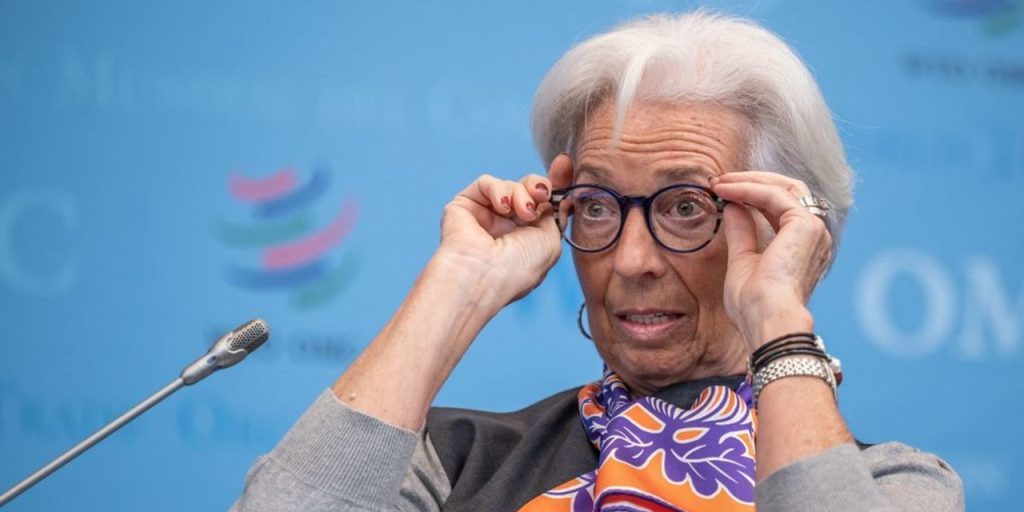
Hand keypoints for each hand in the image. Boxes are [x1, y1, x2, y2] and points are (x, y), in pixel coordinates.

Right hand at [436, 155, 572, 304]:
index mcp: (527, 238)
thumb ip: (556, 213)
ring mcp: (484, 216)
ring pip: (510, 185)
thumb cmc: (518, 268)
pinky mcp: (464, 206)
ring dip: (522, 193)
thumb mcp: (551, 241)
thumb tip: (563, 193)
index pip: (543, 204)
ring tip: (523, 212)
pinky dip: (498, 189)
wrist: (484, 276)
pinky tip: (503, 206)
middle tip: (542, 195)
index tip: (565, 164)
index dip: (555, 183)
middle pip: (528, 189)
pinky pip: (486, 183)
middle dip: (540, 186)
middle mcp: (506, 226)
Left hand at [711, 172, 832, 348]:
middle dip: (752, 181)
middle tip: (720, 180)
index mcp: (803, 246)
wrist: (766, 320)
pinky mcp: (805, 225)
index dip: (752, 194)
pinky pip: (774, 195)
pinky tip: (726, 191)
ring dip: (749, 181)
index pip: (781, 207)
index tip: (722, 192)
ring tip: (720, 182)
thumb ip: (741, 232)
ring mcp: (814, 229)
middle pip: (787, 190)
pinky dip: (749, 189)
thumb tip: (732, 206)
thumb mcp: (742, 261)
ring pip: (784, 187)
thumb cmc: (754, 304)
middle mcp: (814, 235)